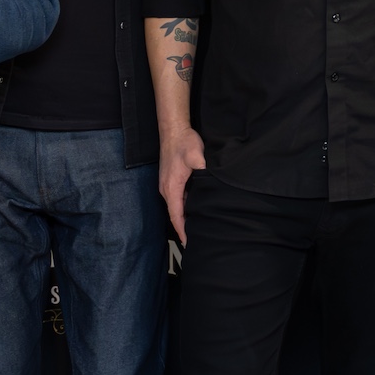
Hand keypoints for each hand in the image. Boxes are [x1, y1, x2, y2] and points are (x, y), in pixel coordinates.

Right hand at [158, 128, 206, 244]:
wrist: (173, 130)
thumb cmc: (183, 142)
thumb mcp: (195, 154)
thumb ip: (201, 167)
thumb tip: (207, 178)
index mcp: (172, 187)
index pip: (176, 215)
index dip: (182, 230)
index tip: (187, 243)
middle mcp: (166, 189)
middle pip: (175, 214)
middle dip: (184, 228)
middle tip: (197, 240)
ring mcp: (167, 185)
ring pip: (176, 207)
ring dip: (184, 218)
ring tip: (197, 229)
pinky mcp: (170, 180)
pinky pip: (177, 199)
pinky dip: (184, 207)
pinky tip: (194, 210)